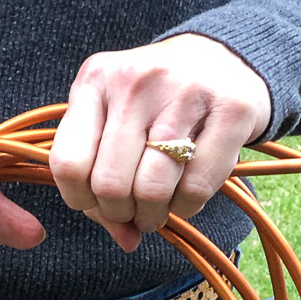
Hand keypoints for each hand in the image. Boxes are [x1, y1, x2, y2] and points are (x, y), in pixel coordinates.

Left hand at [50, 35, 271, 251]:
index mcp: (95, 81)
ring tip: (158, 210)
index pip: (68, 164)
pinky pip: (196, 187)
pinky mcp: (231, 109)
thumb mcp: (114, 126)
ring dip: (154, 216)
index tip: (98, 201)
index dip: (81, 200)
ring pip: (152, 190)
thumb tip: (126, 240)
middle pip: (110, 185)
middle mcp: (135, 81)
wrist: (223, 59)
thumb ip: (100, 185)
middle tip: (133, 210)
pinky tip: (186, 197)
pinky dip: (187, 207)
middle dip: (120, 213)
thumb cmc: (154, 104)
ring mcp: (184, 91)